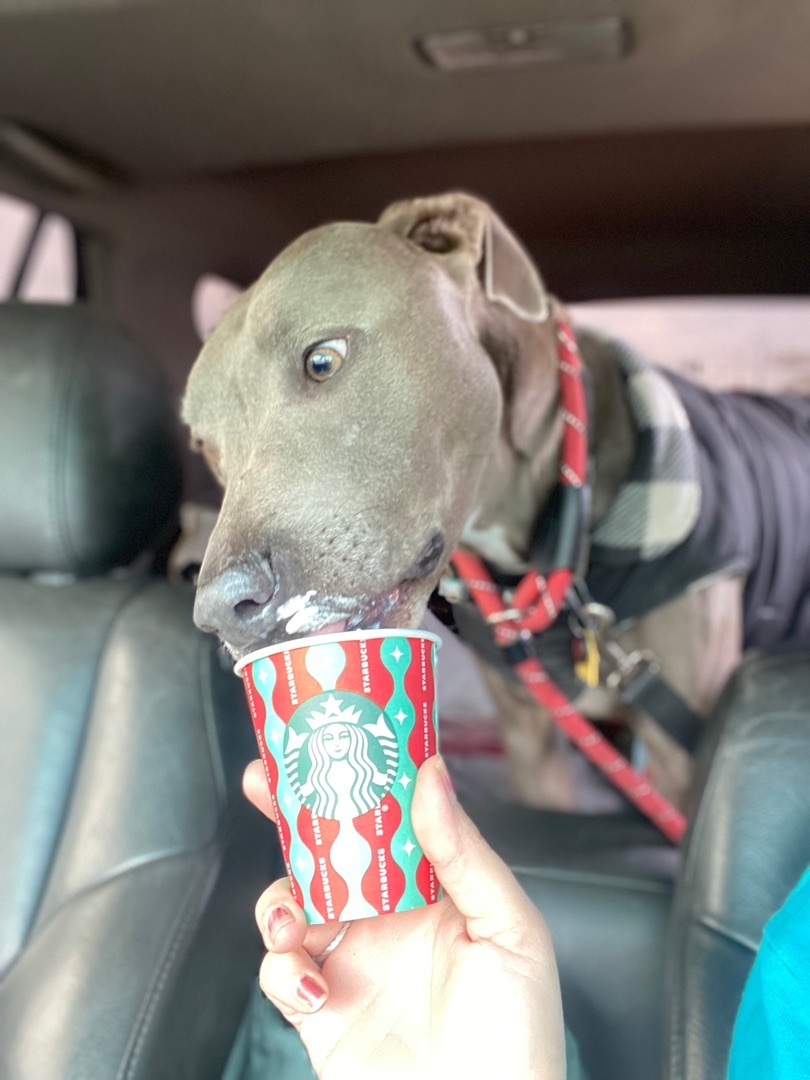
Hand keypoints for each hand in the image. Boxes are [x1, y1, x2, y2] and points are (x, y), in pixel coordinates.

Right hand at [244, 754, 564, 1079]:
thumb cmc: (517, 1038)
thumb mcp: (510, 931)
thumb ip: (465, 854)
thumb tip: (431, 775)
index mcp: (435, 888)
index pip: (390, 816)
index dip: (359, 777)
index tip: (332, 738)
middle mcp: (387, 916)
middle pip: (328, 849)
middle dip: (292, 814)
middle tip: (265, 783)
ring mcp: (352, 961)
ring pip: (291, 903)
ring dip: (278, 900)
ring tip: (292, 920)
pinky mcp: (321, 1009)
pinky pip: (280, 972)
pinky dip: (282, 972)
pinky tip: (313, 988)